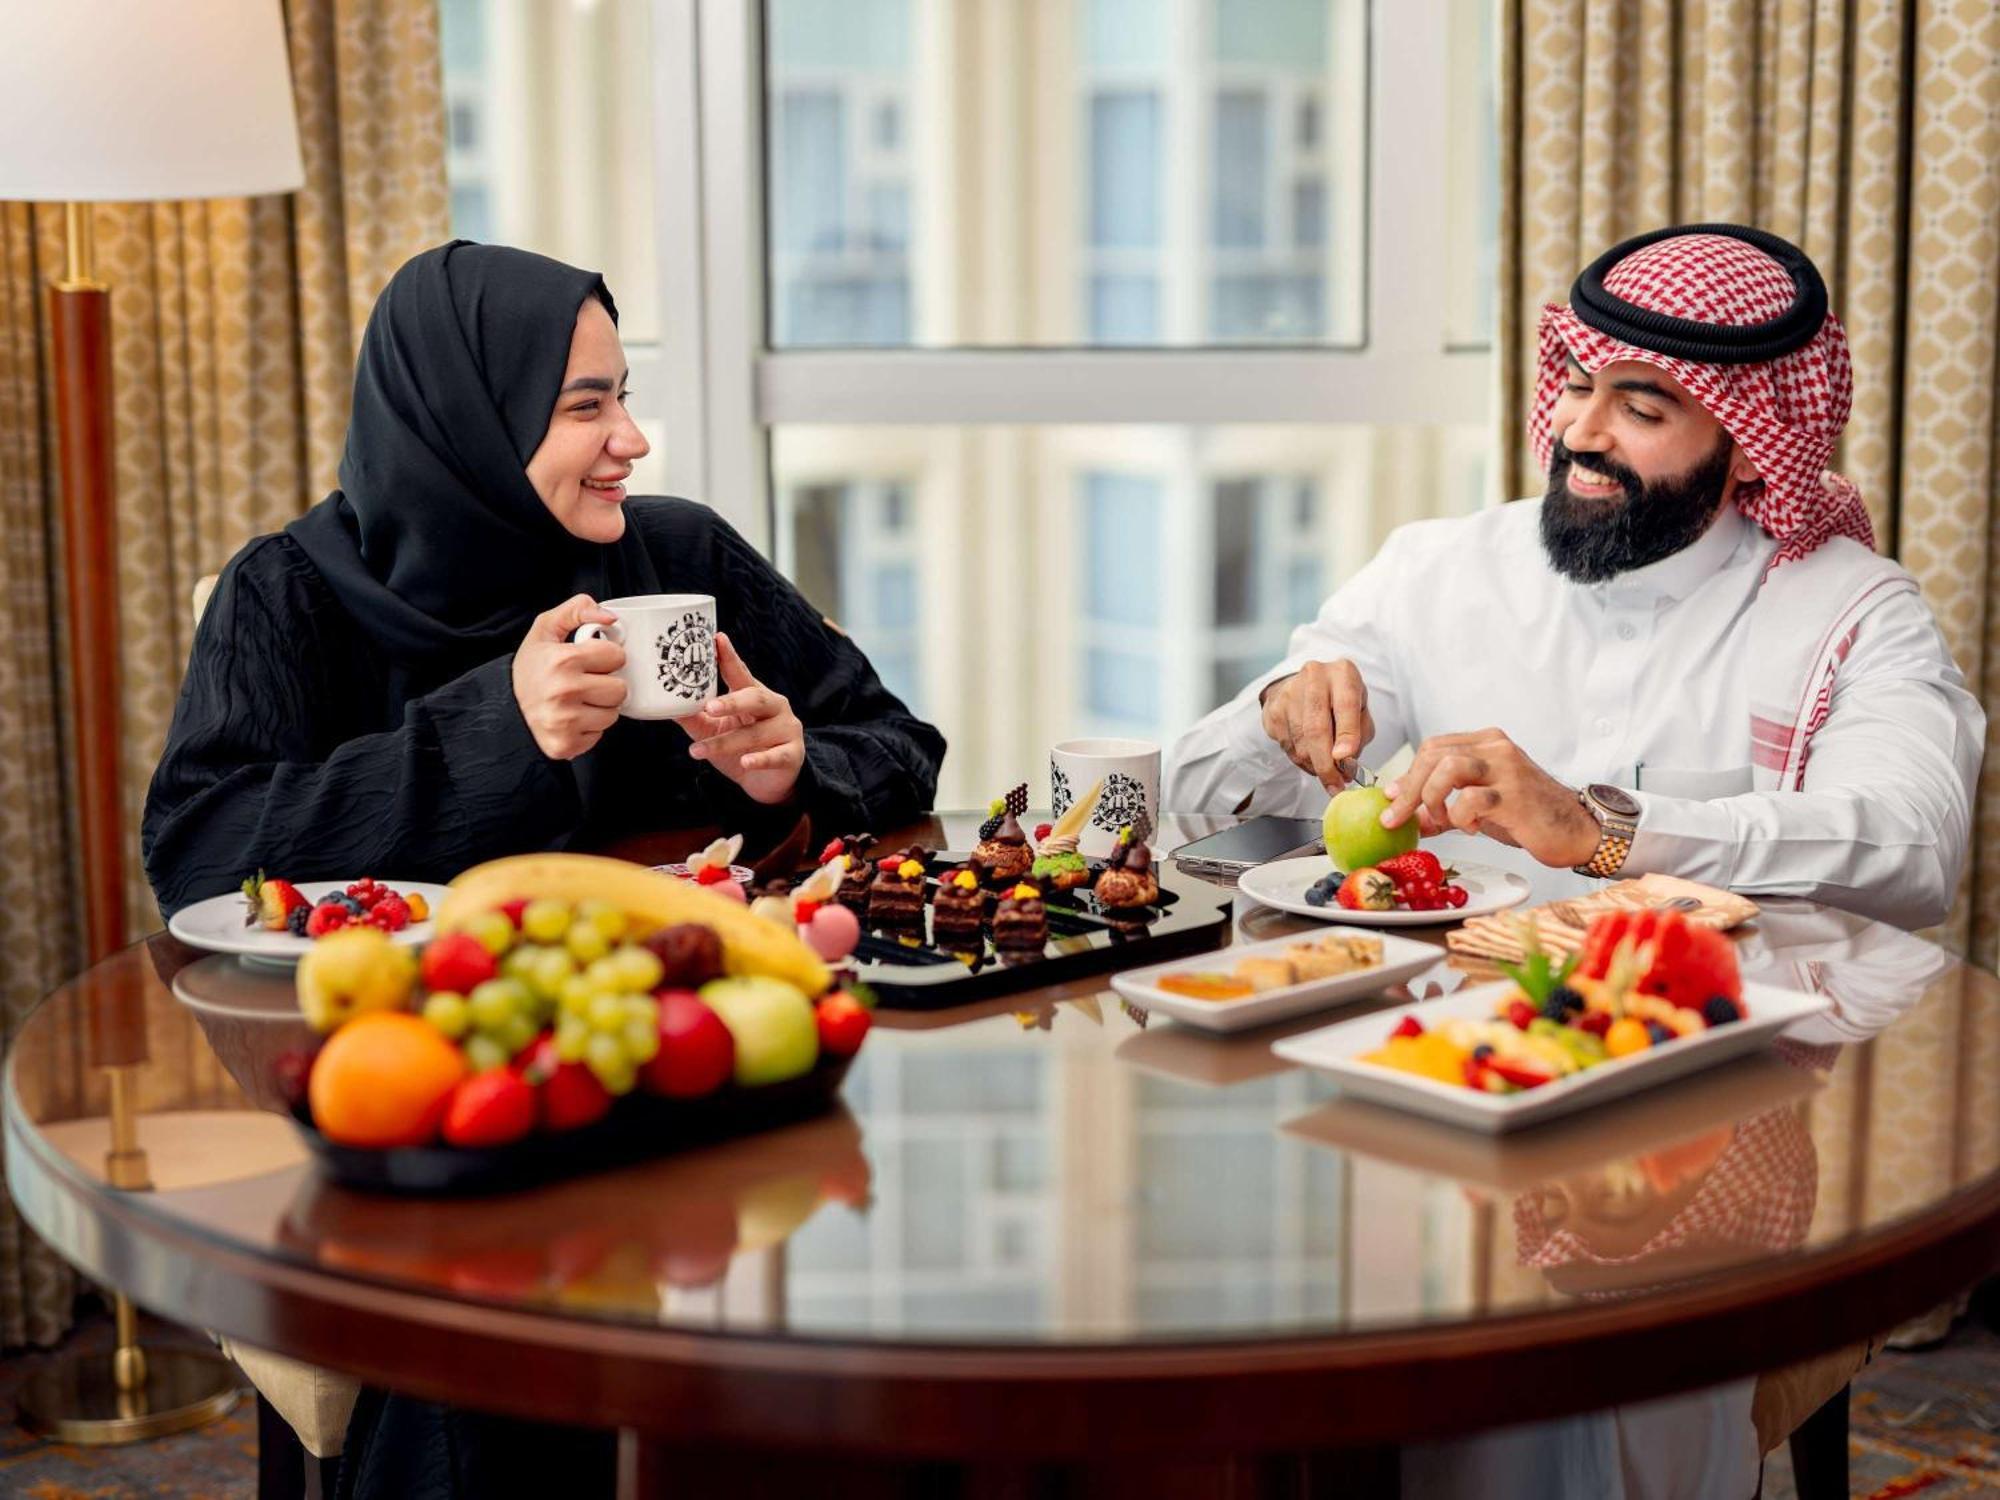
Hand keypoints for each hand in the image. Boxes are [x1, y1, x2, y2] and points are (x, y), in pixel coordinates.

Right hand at [512, 594, 626, 759]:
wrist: (503, 707)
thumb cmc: (530, 668)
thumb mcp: (545, 629)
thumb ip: (577, 610)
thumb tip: (611, 618)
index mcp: (562, 660)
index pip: (617, 656)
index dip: (606, 657)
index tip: (590, 660)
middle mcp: (564, 691)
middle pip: (620, 688)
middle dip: (606, 683)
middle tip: (585, 682)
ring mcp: (565, 721)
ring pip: (613, 714)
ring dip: (600, 707)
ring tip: (578, 701)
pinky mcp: (566, 744)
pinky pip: (599, 735)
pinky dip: (589, 728)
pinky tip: (572, 718)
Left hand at [677, 632, 804, 804]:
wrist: (766, 781)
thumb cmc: (740, 748)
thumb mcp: (714, 730)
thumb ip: (695, 717)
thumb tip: (664, 703)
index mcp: (754, 694)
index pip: (741, 673)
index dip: (730, 657)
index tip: (718, 639)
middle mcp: (774, 706)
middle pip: (755, 698)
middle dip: (732, 702)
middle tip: (709, 706)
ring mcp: (786, 729)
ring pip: (757, 733)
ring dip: (727, 742)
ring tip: (699, 750)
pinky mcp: (792, 754)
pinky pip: (776, 756)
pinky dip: (759, 759)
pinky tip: (745, 762)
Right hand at [1258, 659, 1376, 789]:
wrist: (1307, 686)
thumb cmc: (1340, 701)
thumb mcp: (1361, 711)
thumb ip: (1358, 736)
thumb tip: (1345, 765)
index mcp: (1343, 673)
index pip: (1345, 706)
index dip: (1346, 735)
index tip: (1346, 759)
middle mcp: (1314, 676)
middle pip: (1316, 729)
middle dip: (1326, 764)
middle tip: (1335, 785)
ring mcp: (1289, 692)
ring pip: (1300, 743)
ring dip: (1314, 765)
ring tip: (1326, 770)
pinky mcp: (1273, 709)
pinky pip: (1287, 746)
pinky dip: (1301, 760)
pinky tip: (1310, 755)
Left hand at [1379, 728, 1600, 868]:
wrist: (1575, 830)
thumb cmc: (1528, 815)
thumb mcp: (1480, 806)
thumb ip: (1443, 808)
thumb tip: (1407, 818)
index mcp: (1486, 742)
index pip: (1433, 746)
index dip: (1407, 773)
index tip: (1392, 799)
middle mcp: (1496, 748)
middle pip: (1433, 754)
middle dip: (1408, 789)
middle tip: (1398, 817)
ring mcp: (1506, 769)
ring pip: (1448, 768)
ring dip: (1433, 799)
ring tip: (1443, 820)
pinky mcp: (1515, 795)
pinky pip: (1470, 800)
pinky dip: (1461, 818)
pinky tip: (1474, 828)